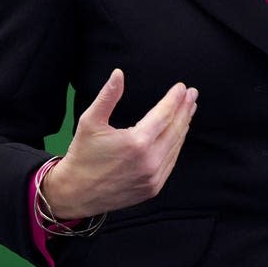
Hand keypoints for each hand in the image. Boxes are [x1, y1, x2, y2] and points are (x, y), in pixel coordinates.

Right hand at [42, 69, 197, 218]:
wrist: (75, 193)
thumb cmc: (82, 154)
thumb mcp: (90, 121)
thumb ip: (108, 96)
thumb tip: (118, 73)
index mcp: (137, 142)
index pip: (165, 114)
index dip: (175, 99)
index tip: (182, 87)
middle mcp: (149, 161)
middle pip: (175, 128)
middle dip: (185, 109)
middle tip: (192, 94)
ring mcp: (153, 177)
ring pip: (175, 145)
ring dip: (183, 125)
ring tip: (188, 110)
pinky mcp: (153, 188)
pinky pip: (170, 161)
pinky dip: (176, 144)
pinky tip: (178, 133)